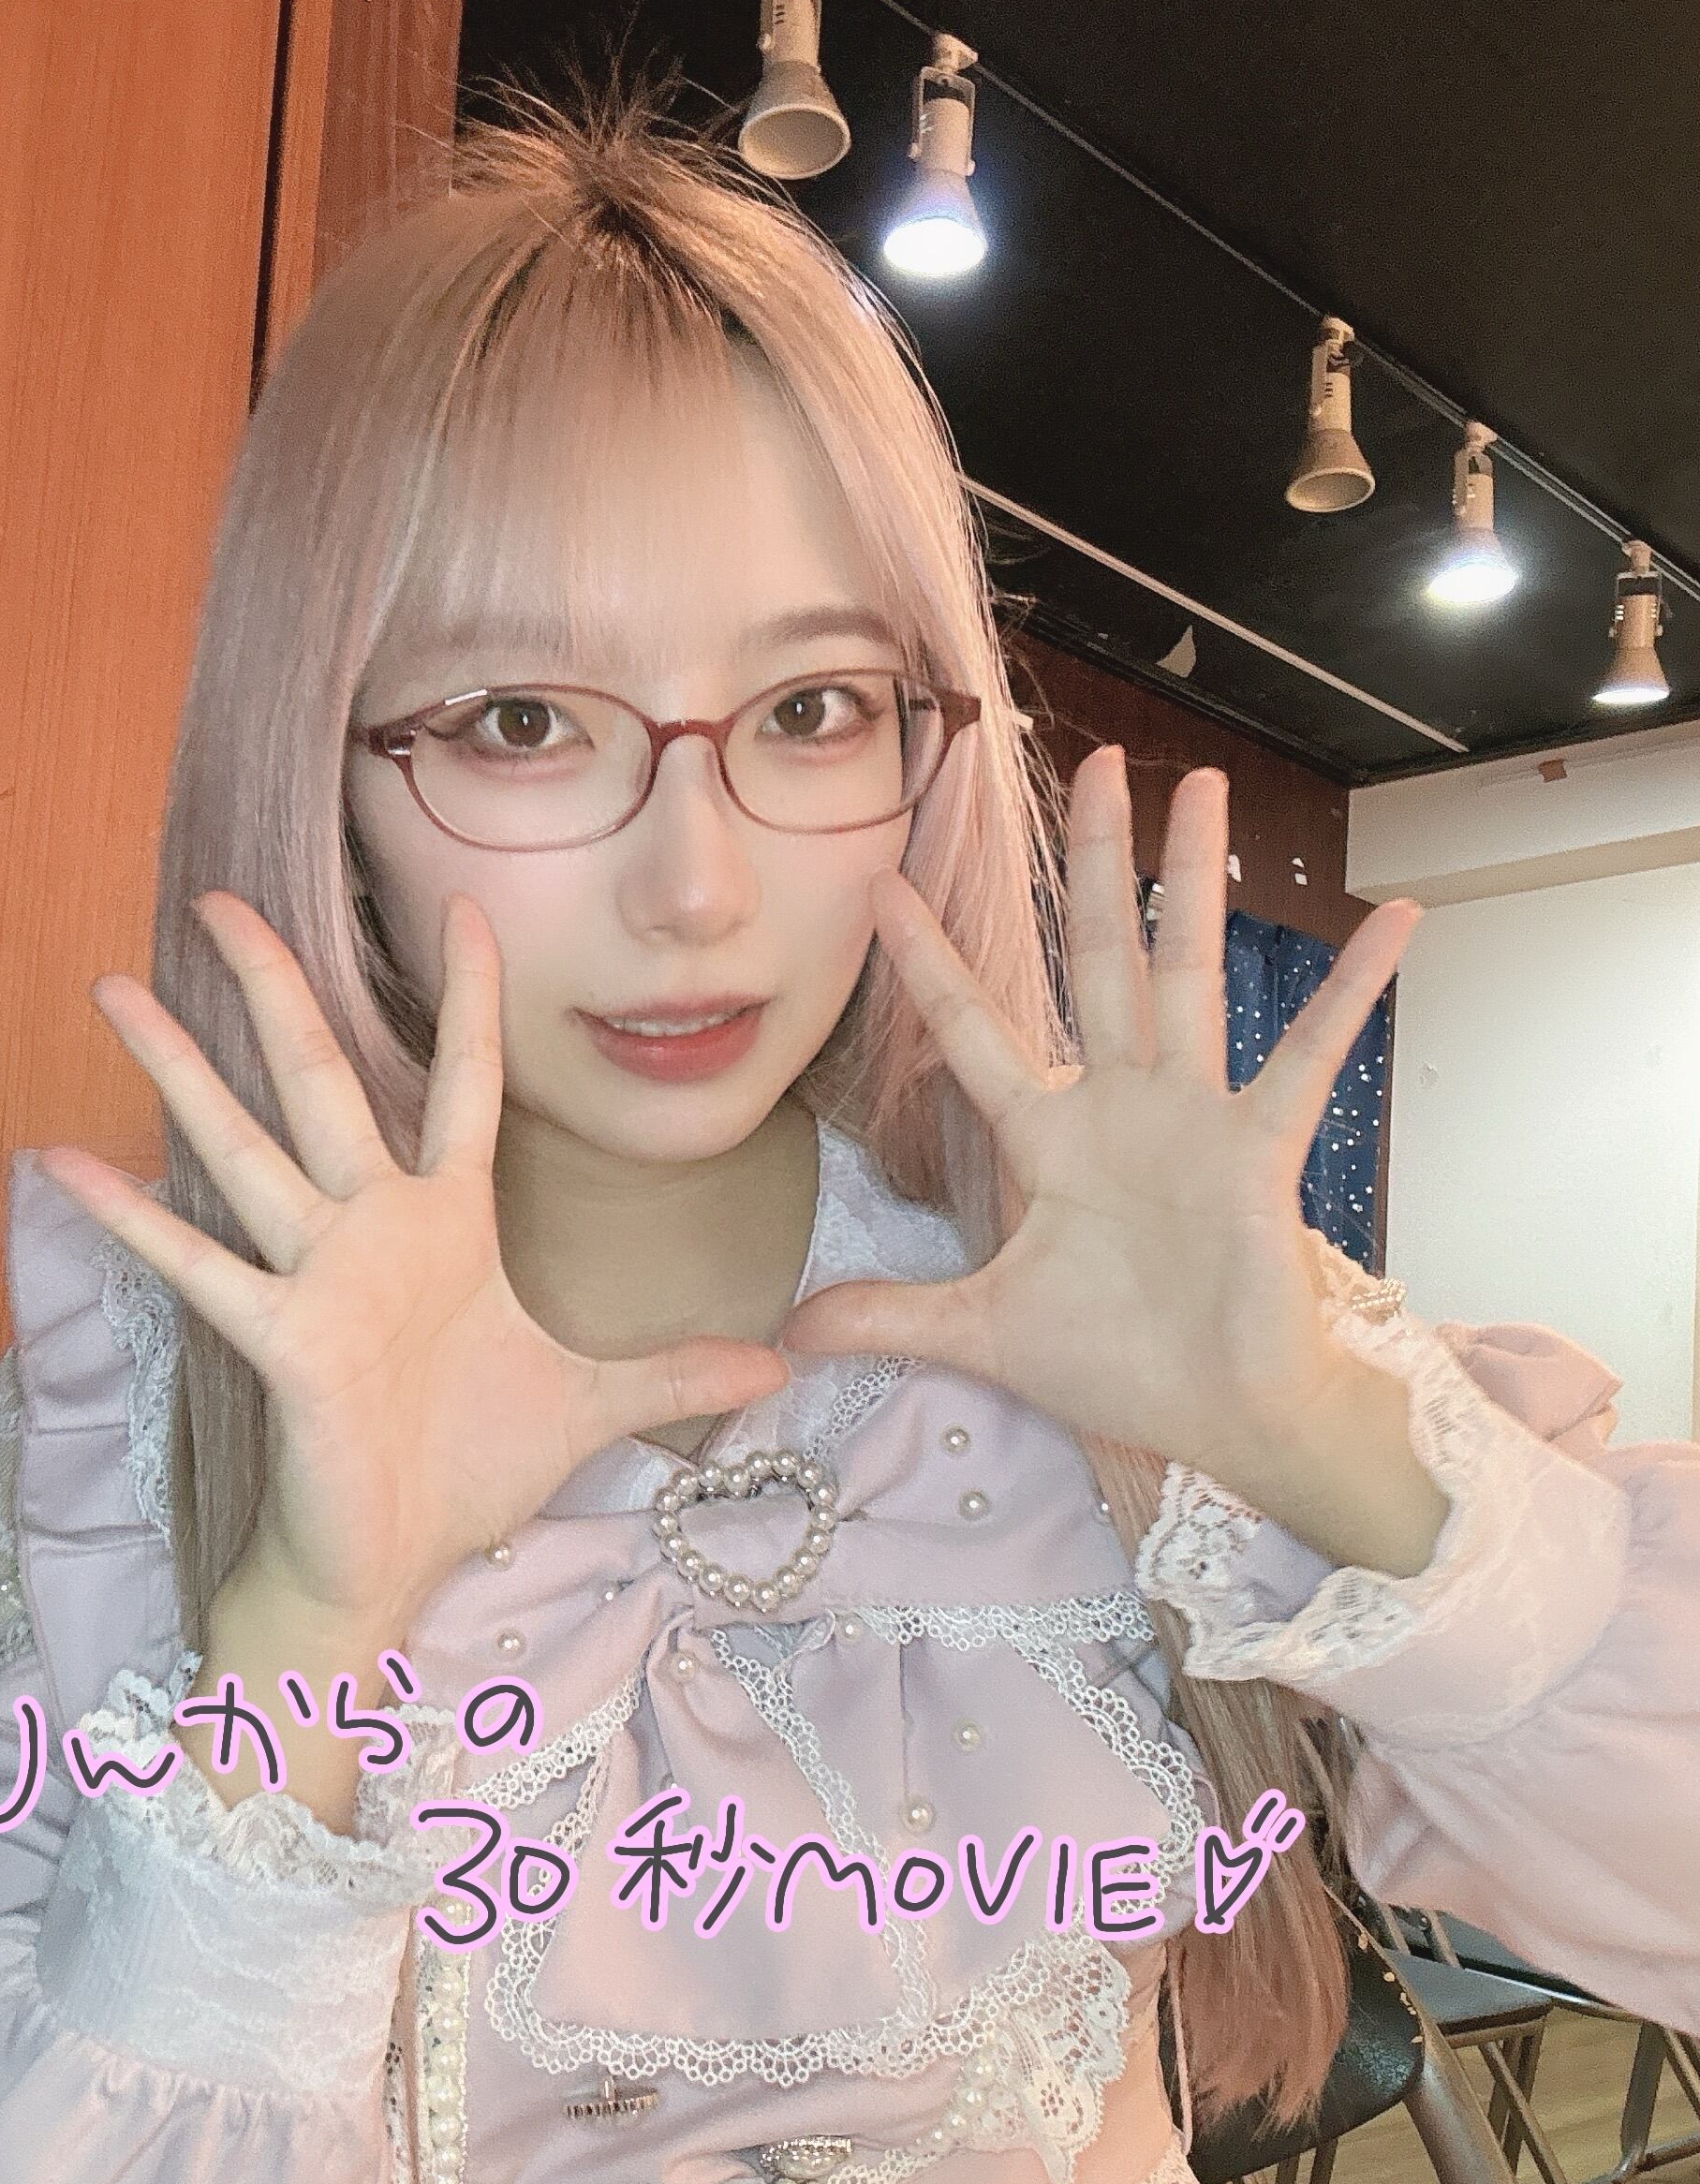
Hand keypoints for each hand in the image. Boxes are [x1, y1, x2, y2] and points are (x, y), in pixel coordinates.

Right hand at [39, 891, 789, 1626]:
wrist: (396, 1561)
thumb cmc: (468, 1472)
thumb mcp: (592, 1408)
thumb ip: (675, 1373)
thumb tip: (782, 1369)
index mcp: (448, 1224)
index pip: (463, 1086)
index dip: (468, 1000)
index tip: (467, 909)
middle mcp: (371, 1229)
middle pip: (321, 1079)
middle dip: (274, 988)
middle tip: (222, 896)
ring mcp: (316, 1276)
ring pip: (241, 1147)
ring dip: (178, 1069)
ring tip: (112, 986)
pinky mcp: (279, 1338)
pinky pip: (198, 1265)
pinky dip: (133, 1218)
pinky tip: (63, 1157)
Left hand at [781, 746, 1421, 1479]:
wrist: (1219, 1420)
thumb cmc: (1118, 1367)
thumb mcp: (982, 1335)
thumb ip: (891, 1317)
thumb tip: (790, 1331)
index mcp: (1049, 1140)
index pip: (973, 1031)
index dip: (927, 963)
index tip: (883, 885)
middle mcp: (1121, 1108)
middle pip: (1099, 960)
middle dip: (1096, 865)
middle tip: (1096, 764)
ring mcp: (1195, 1119)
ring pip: (1188, 977)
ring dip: (1196, 883)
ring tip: (1204, 788)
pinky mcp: (1259, 1150)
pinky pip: (1308, 1058)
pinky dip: (1351, 994)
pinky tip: (1393, 922)